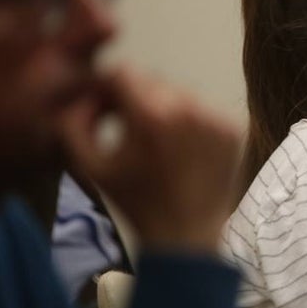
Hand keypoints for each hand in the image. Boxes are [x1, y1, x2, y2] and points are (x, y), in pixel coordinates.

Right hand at [59, 66, 239, 254]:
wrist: (186, 235)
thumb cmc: (135, 202)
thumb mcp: (89, 166)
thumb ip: (74, 121)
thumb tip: (83, 92)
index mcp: (151, 114)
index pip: (124, 72)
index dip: (108, 86)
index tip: (103, 105)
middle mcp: (187, 107)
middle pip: (151, 81)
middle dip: (135, 98)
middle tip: (126, 125)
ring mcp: (215, 116)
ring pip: (178, 93)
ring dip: (163, 108)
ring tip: (156, 142)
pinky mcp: (232, 127)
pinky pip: (203, 109)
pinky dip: (189, 121)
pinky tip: (181, 150)